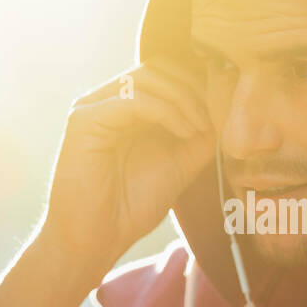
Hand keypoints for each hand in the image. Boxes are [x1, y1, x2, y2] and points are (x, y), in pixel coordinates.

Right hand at [41, 56, 215, 281]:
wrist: (96, 239)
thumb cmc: (131, 207)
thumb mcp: (179, 165)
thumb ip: (198, 135)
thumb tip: (222, 110)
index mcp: (127, 110)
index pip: (166, 74)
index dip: (197, 86)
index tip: (220, 112)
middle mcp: (108, 102)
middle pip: (157, 68)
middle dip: (191, 88)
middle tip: (210, 119)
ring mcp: (93, 107)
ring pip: (146, 77)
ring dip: (182, 99)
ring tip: (197, 128)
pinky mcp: (84, 119)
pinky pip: (133, 99)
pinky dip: (165, 111)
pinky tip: (183, 133)